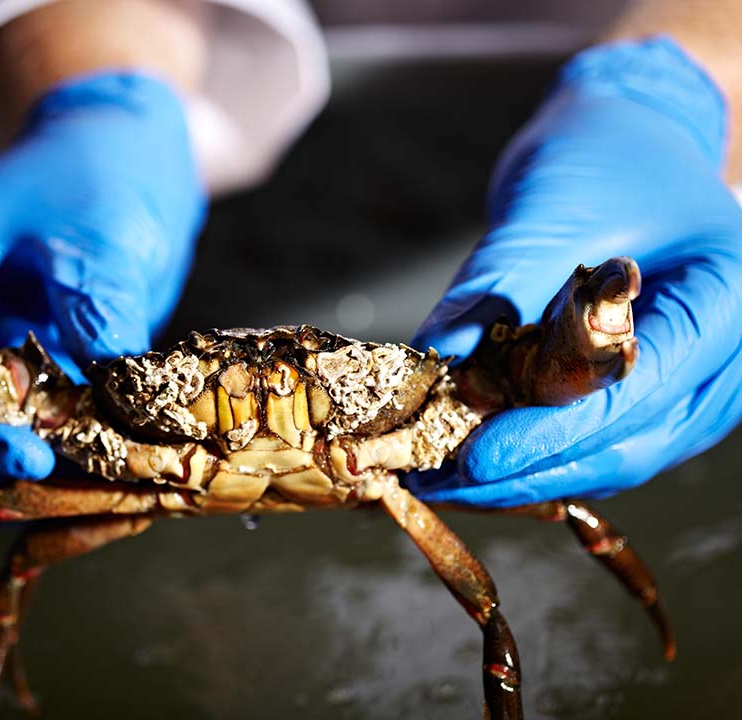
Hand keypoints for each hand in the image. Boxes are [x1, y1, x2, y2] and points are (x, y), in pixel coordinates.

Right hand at [0, 72, 204, 493]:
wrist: (125, 157)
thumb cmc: (96, 174)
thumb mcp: (99, 239)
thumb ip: (100, 315)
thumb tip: (114, 393)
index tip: (21, 453)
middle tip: (53, 486)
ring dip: (25, 457)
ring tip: (76, 487)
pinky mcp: (17, 361)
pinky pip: (24, 417)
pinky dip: (53, 442)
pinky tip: (89, 468)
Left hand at [407, 37, 741, 506]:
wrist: (630, 135)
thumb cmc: (606, 154)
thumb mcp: (551, 208)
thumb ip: (498, 285)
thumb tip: (435, 356)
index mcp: (728, 299)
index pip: (637, 394)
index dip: (553, 436)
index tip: (477, 458)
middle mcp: (728, 355)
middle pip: (632, 444)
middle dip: (533, 471)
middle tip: (445, 483)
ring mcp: (697, 380)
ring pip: (618, 455)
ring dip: (533, 474)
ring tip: (451, 480)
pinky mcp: (657, 388)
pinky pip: (605, 438)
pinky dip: (544, 452)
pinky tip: (482, 456)